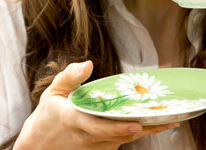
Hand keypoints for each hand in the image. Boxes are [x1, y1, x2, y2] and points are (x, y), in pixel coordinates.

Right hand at [15, 61, 178, 149]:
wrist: (37, 146)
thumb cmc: (48, 115)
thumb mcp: (53, 92)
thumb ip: (70, 77)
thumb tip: (88, 63)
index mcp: (74, 120)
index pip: (98, 127)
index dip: (118, 127)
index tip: (136, 124)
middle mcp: (86, 138)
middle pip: (119, 136)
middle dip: (145, 129)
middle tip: (168, 119)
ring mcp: (93, 149)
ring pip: (123, 141)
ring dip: (145, 132)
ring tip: (169, 118)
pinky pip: (119, 144)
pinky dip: (134, 134)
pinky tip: (152, 124)